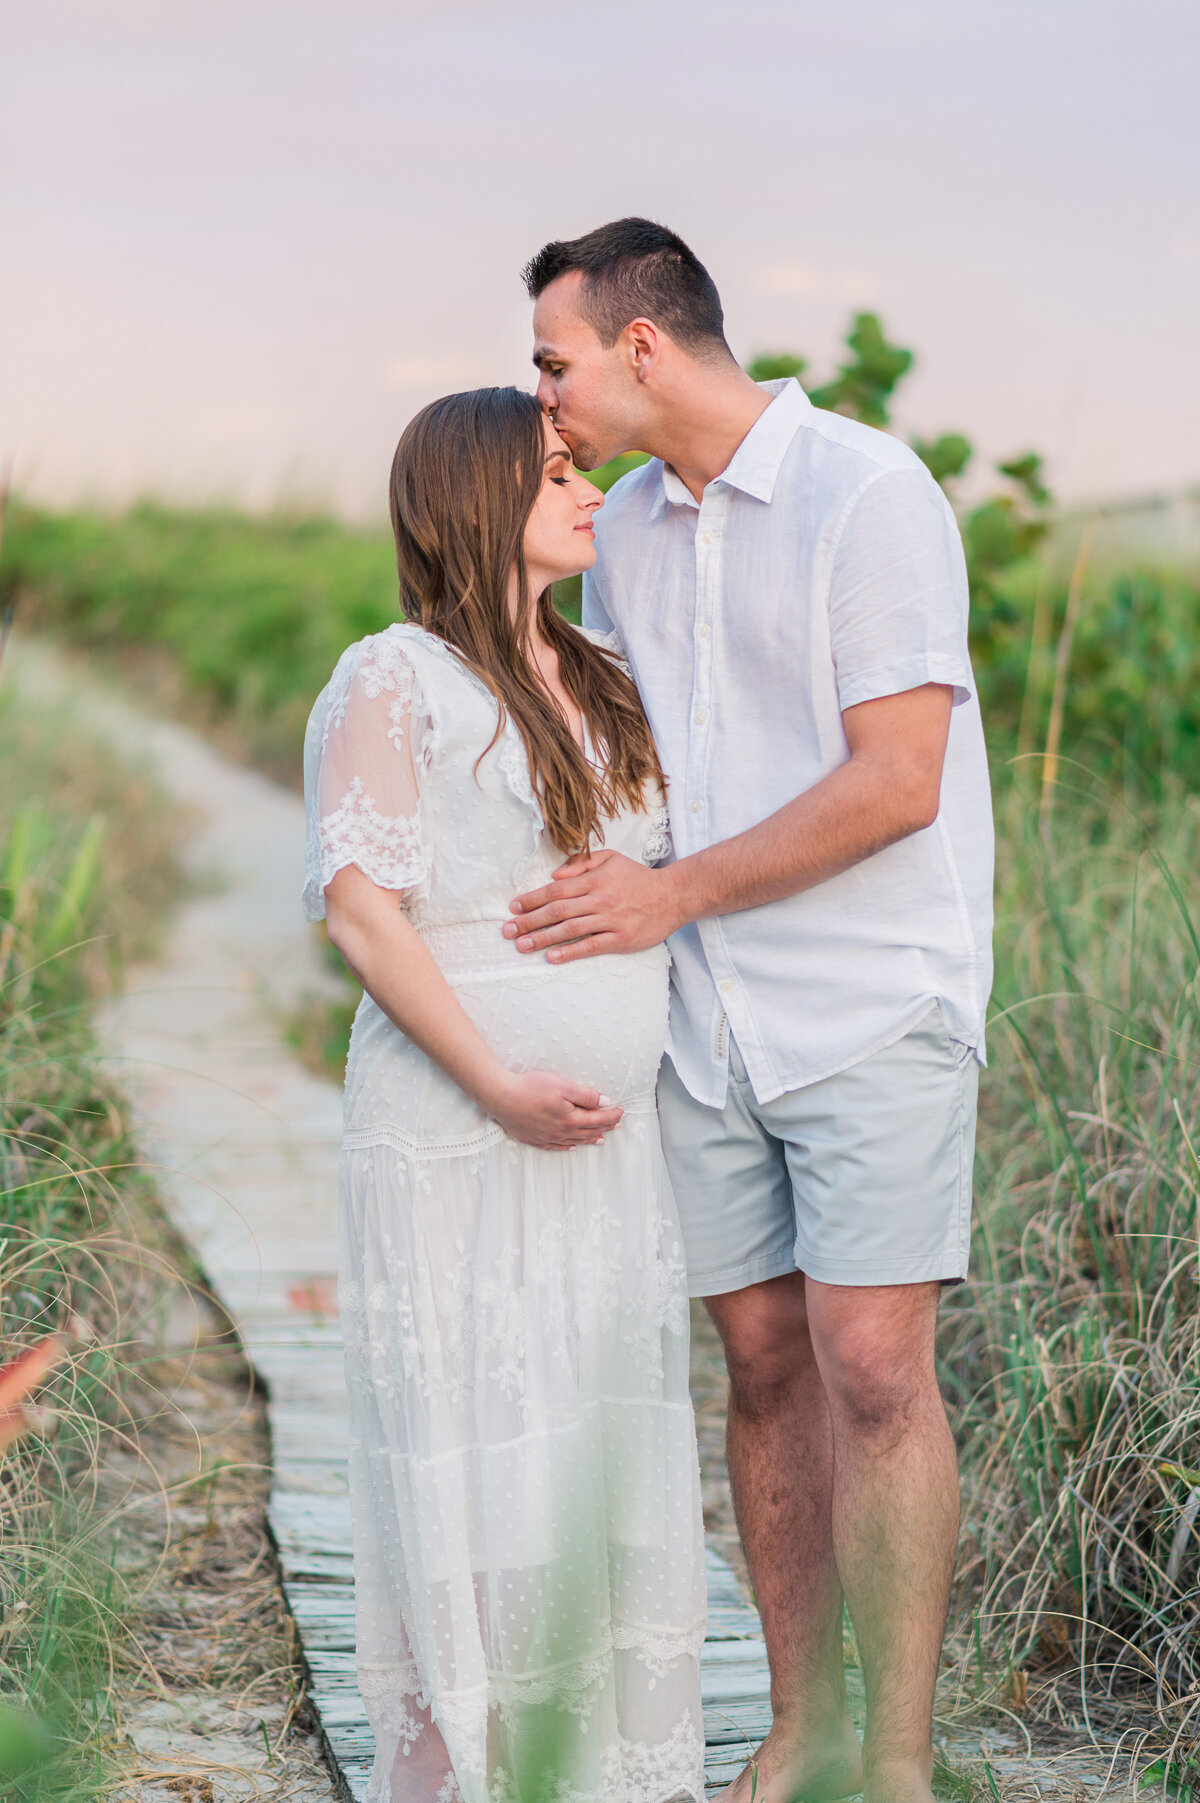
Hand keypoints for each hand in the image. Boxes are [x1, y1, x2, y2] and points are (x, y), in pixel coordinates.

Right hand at [483, 1068, 624, 1150]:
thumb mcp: (563, 1086)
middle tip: (616, 1125)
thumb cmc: (530, 1088)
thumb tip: (605, 1103)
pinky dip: (567, 1147)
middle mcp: (560, 1131)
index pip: (597, 1119)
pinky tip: (572, 1146)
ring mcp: (547, 1137)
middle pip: (588, 1131)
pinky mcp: (533, 1138)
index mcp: (570, 1119)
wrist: (501, 1097)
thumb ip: (586, 1095)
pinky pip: (555, 1146)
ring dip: (590, 1139)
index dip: (611, 1116)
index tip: (621, 1112)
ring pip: (574, 1140)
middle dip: (605, 1127)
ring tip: (601, 1139)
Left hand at [503, 850, 683, 962]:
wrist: (673, 896)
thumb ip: (582, 863)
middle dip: (529, 921)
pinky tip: (552, 957)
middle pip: (557, 910)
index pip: (556, 889)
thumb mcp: (611, 859)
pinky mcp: (620, 939)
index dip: (533, 899)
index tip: (514, 907)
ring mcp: (610, 920)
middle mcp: (600, 899)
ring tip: (522, 945)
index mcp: (595, 880)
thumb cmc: (638, 878)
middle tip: (508, 930)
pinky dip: (569, 952)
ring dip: (542, 938)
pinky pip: (590, 946)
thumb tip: (555, 874)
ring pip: (570, 930)